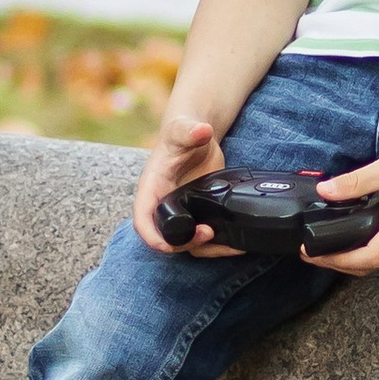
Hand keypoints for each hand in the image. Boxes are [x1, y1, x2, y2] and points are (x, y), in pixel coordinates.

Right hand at [133, 108, 233, 254]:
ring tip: (229, 244)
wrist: (197, 136)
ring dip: (207, 249)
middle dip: (186, 244)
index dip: (152, 238)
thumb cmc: (181, 134)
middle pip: (167, 239)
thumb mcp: (182, 130)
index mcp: (151, 190)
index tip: (168, 245)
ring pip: (188, 244)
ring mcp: (182, 213)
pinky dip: (219, 244)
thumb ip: (189, 131)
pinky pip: (204, 238)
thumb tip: (202, 130)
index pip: (143, 222)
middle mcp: (163, 207)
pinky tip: (236, 244)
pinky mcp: (199, 215)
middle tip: (208, 232)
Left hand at [309, 133, 378, 274]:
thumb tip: (324, 190)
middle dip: (336, 264)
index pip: (368, 258)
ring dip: (348, 261)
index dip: (337, 260)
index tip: (312, 252)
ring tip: (321, 248)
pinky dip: (361, 253)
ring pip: (376, 263)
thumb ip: (355, 181)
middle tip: (307, 252)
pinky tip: (346, 241)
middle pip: (368, 266)